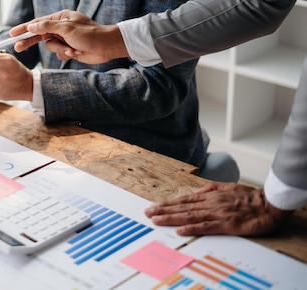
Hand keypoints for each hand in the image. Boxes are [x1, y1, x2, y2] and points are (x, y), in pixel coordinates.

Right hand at [8, 10, 127, 63]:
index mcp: (60, 17)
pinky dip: (66, 54)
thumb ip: (47, 26)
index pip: (37, 23)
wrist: (107, 47)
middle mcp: (61, 27)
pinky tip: (76, 52)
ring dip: (60, 49)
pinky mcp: (68, 48)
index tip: (12, 34)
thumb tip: (31, 26)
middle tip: (17, 47)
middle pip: (40, 34)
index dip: (24, 29)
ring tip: (72, 49)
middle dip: (31, 42)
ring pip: (50, 46)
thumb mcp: (67, 28)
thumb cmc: (90, 34)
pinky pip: (59, 53)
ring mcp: (64, 38)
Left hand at [144, 182, 292, 235]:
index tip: (153, 206)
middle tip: (147, 212)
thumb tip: (196, 192)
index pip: (184, 200)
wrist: (270, 204)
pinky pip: (206, 227)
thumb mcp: (229, 187)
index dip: (167, 204)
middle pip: (182, 207)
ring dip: (171, 218)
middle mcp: (211, 204)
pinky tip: (180, 230)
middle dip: (163, 210)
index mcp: (210, 196)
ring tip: (156, 220)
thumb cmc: (251, 197)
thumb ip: (211, 189)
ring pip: (190, 216)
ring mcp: (218, 214)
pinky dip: (192, 228)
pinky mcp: (226, 224)